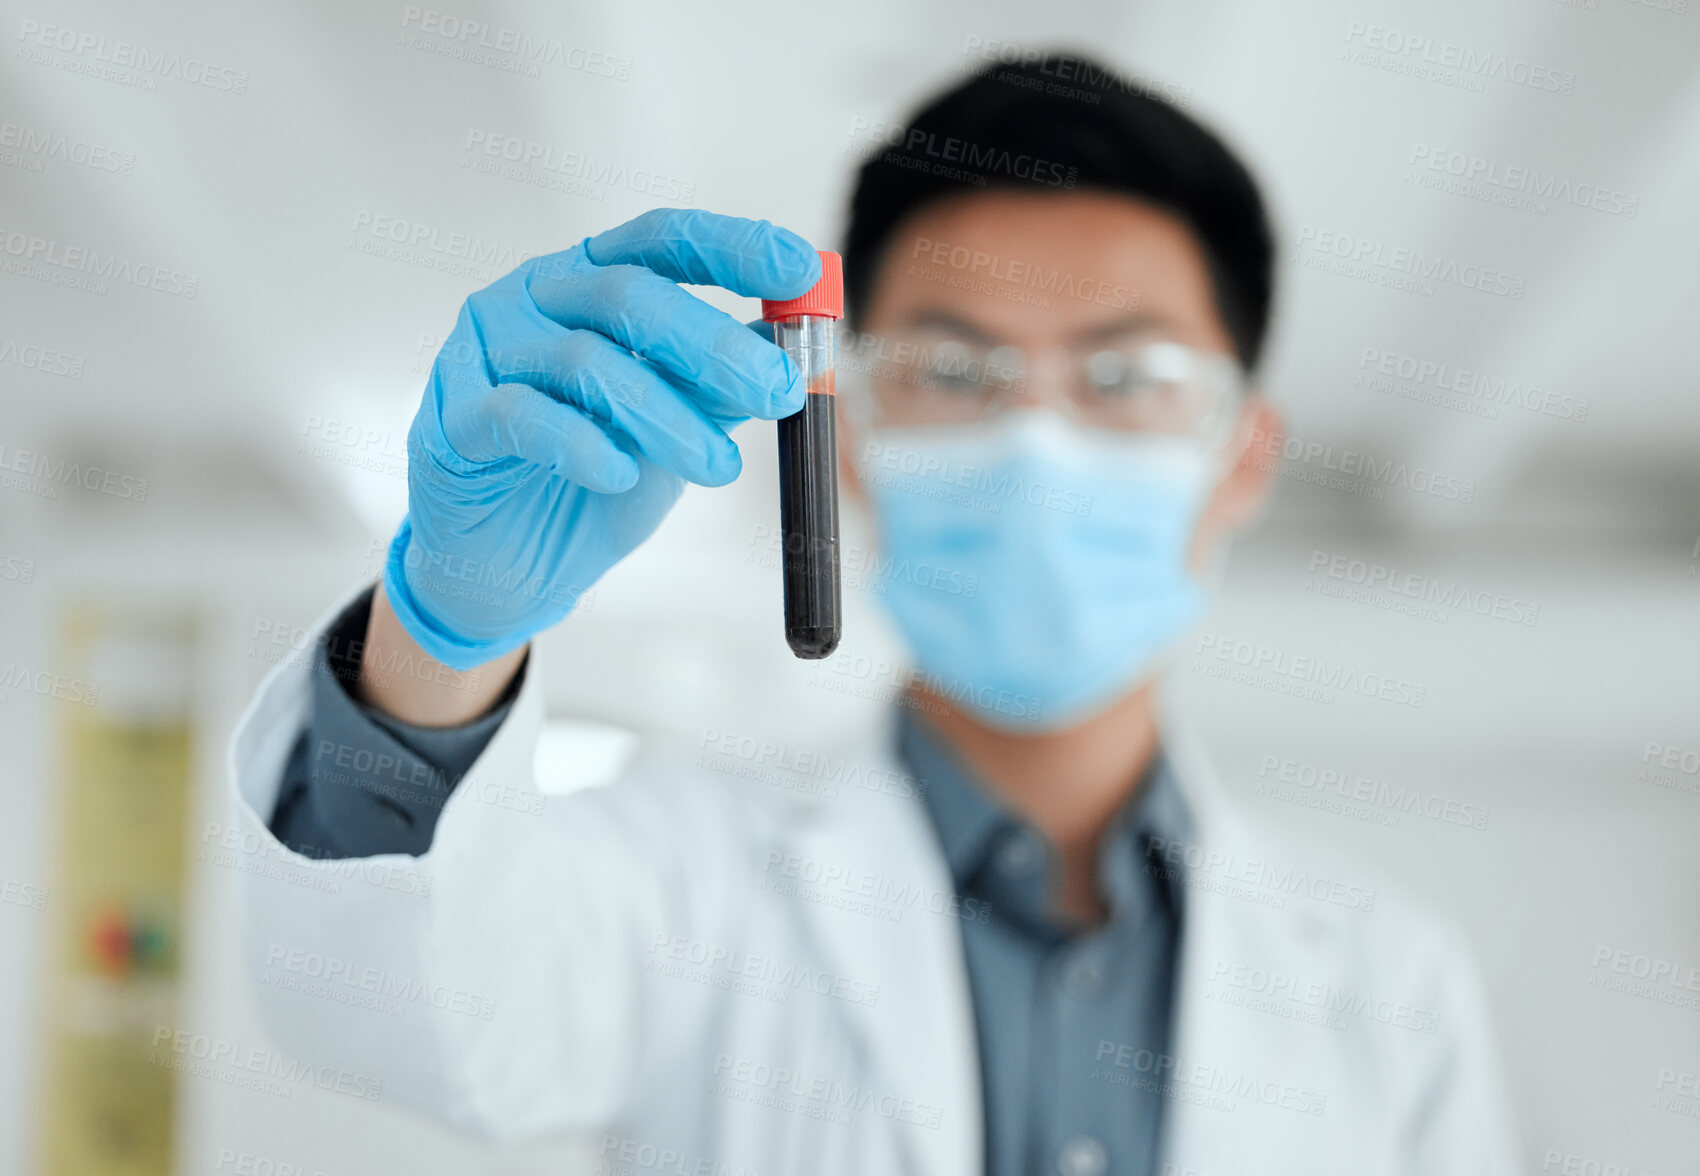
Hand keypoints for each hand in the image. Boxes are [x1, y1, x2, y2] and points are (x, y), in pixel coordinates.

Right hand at [383, 208, 820, 669]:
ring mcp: (484, 354)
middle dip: (712, 344)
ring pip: (583, 362)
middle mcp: (531, 300)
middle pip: (627, 296)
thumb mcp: (674, 427)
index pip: (661, 240)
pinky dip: (580, 444)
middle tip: (777, 391)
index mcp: (588, 281)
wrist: (509, 567)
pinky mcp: (453, 421)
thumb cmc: (593, 480)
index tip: (799, 269)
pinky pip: (520, 417)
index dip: (731, 247)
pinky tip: (621, 474)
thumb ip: (720, 387)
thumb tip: (791, 353)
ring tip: (720, 467)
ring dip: (665, 417)